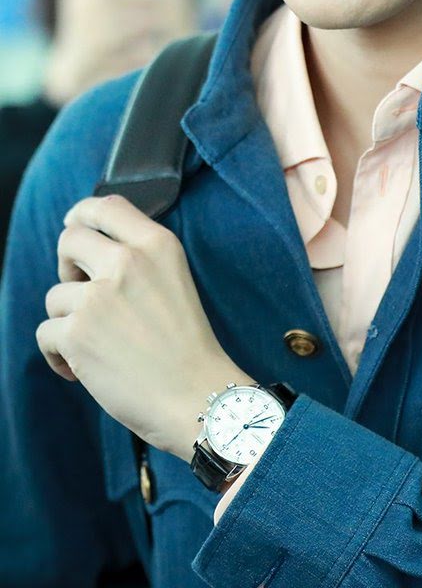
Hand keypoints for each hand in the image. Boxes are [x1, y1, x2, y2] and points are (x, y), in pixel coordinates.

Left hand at [36, 194, 249, 461]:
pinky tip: (81, 370)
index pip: (106, 206)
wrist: (197, 395)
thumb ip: (138, 257)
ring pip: (55, 294)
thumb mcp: (174, 279)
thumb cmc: (186, 345)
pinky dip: (58, 355)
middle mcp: (126, 262)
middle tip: (81, 293)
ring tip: (94, 345)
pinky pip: (45, 333)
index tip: (74, 226)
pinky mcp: (76, 333)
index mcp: (157, 244)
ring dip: (67, 320)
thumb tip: (87, 250)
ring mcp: (98, 296)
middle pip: (70, 239)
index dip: (82, 214)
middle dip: (67, 265)